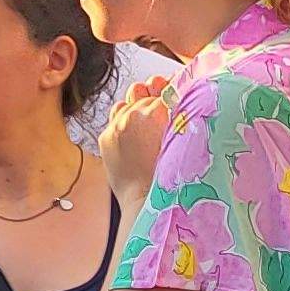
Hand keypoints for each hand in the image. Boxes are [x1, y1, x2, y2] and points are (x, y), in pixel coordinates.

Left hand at [100, 77, 176, 201]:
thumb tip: (179, 98)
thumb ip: (182, 115)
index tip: (178, 97)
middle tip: (164, 111)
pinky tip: (134, 135)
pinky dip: (124, 121)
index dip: (175, 93)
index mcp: (157, 112)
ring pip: (129, 100)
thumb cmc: (170, 178)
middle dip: (156, 98)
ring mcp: (116, 124)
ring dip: (138, 106)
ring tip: (147, 123)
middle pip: (147, 90)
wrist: (145, 201)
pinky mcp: (105, 136)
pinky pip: (116, 116)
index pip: (168, 89)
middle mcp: (134, 114)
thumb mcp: (184, 141)